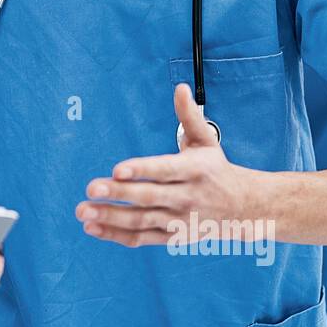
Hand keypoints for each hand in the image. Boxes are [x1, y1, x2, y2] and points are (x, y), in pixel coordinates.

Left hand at [76, 83, 255, 247]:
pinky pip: (142, 238)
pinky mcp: (173, 236)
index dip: (141, 170)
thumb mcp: (207, 141)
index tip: (117, 169)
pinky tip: (92, 227)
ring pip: (142, 220)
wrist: (243, 209)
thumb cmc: (216, 169)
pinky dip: (116, 235)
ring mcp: (179, 219)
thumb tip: (179, 88)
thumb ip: (189, 116)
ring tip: (83, 211)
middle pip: (149, 197)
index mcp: (194, 170)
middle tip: (90, 189)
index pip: (165, 170)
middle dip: (118, 194)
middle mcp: (187, 197)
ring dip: (110, 217)